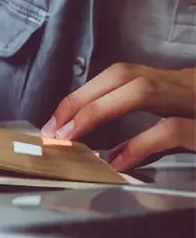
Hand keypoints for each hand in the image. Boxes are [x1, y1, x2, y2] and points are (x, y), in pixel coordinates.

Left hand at [43, 64, 195, 170]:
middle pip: (125, 76)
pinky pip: (172, 129)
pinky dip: (140, 144)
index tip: (55, 121)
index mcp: (177, 85)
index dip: (83, 95)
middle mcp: (186, 86)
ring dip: (99, 112)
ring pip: (144, 91)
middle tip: (54, 130)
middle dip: (82, 101)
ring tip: (72, 137)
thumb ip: (150, 130)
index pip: (121, 75)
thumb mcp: (185, 120)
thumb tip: (106, 152)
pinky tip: (119, 162)